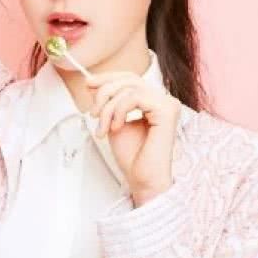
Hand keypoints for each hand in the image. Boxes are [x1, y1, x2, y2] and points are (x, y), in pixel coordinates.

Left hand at [90, 71, 181, 205]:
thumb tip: (93, 83)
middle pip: (130, 79)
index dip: (108, 78)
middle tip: (93, 112)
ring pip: (130, 88)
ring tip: (103, 128)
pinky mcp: (167, 111)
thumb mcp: (113, 121)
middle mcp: (163, 100)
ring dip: (109, 108)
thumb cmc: (132, 157)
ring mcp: (168, 104)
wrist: (141, 179)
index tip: (89, 84)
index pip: (131, 79)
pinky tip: (115, 127)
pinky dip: (119, 111)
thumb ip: (108, 103)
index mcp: (153, 102)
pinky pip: (135, 97)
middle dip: (105, 92)